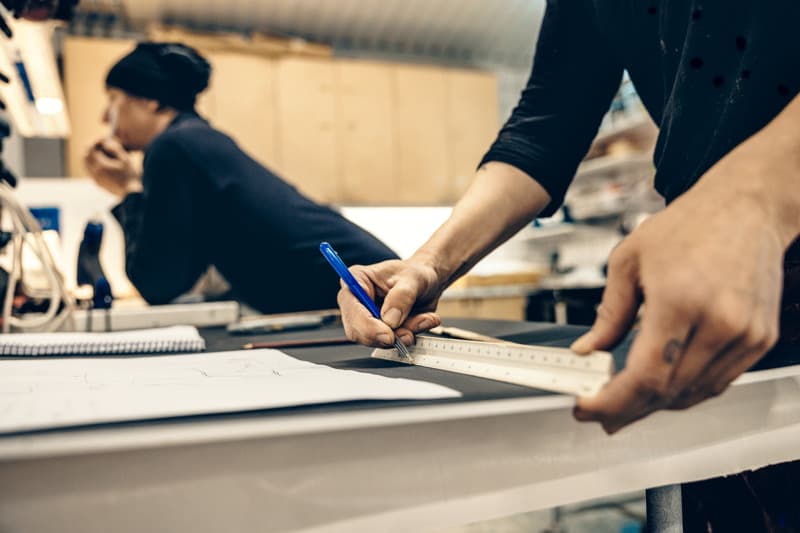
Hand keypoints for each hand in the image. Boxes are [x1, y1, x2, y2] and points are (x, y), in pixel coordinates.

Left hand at [84, 138, 141, 197]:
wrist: (131, 193)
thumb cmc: (130, 176)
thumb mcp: (125, 159)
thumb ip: (115, 149)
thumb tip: (106, 143)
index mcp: (100, 165)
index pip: (91, 149)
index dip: (96, 142)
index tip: (104, 140)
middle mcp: (95, 172)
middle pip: (85, 157)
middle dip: (92, 149)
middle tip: (101, 146)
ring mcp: (96, 179)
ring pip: (86, 165)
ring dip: (92, 157)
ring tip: (104, 155)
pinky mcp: (99, 183)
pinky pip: (91, 171)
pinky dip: (94, 165)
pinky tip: (106, 164)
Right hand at [338, 258, 444, 347]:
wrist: (428, 282)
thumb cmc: (415, 273)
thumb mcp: (414, 279)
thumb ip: (402, 297)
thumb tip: (390, 320)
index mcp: (357, 280)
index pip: (351, 308)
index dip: (367, 325)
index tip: (388, 334)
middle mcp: (357, 301)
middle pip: (356, 331)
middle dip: (385, 336)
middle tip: (408, 333)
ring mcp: (367, 318)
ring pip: (374, 340)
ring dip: (400, 336)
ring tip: (421, 320)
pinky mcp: (379, 331)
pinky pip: (389, 343)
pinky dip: (407, 337)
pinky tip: (421, 321)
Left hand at [570, 169, 785, 433]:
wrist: (745, 207)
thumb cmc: (687, 226)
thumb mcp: (628, 261)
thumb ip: (609, 313)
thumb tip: (587, 350)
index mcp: (680, 299)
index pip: (645, 376)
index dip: (612, 402)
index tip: (586, 408)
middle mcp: (719, 322)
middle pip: (667, 392)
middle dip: (627, 410)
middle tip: (599, 414)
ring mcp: (745, 334)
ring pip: (693, 393)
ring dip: (656, 405)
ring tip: (624, 404)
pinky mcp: (759, 339)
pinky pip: (718, 381)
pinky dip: (686, 390)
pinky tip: (662, 387)